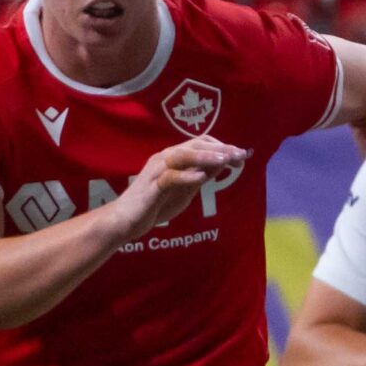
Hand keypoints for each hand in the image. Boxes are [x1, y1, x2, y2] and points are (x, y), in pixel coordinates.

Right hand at [122, 136, 246, 231]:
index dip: (222, 147)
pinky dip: (186, 176)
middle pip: (194, 145)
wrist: (124, 221)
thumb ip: (200, 177)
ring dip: (205, 156)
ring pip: (182, 156)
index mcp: (173, 158)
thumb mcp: (184, 192)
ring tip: (225, 160)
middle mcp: (165, 158)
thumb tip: (221, 165)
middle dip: (219, 149)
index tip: (242, 156)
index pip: (200, 144)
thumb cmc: (153, 206)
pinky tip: (201, 177)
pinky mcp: (151, 187)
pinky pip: (169, 177)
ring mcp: (157, 171)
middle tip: (240, 155)